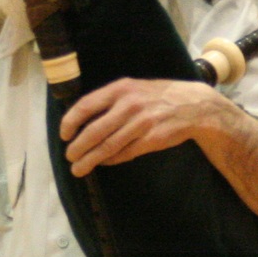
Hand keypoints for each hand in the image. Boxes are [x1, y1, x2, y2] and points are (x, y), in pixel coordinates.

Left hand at [60, 78, 220, 175]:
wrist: (193, 105)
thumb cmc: (156, 96)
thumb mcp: (133, 88)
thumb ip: (110, 101)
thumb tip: (82, 121)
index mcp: (120, 88)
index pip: (86, 105)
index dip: (71, 122)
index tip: (64, 135)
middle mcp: (129, 105)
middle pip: (95, 131)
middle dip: (78, 147)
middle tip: (69, 157)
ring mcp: (141, 123)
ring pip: (108, 146)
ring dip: (90, 159)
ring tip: (78, 168)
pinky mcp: (151, 139)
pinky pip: (125, 153)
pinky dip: (110, 160)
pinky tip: (102, 163)